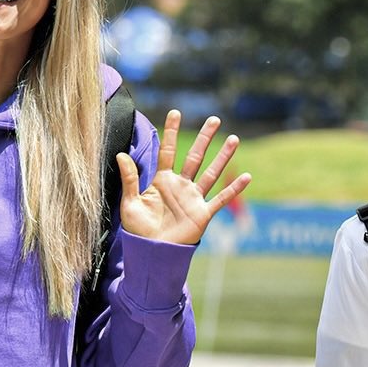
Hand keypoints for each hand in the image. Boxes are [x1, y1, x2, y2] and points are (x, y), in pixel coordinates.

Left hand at [118, 110, 250, 244]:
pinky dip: (234, 189)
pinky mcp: (203, 213)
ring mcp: (194, 198)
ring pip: (211, 173)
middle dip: (205, 138)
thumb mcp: (130, 203)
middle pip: (195, 156)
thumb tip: (121, 154)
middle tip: (214, 120)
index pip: (168, 151)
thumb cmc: (139, 230)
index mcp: (162, 180)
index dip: (171, 132)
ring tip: (234, 139)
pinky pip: (221, 199)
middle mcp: (181, 186)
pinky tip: (246, 177)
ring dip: (223, 157)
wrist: (152, 254)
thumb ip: (129, 179)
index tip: (175, 113)